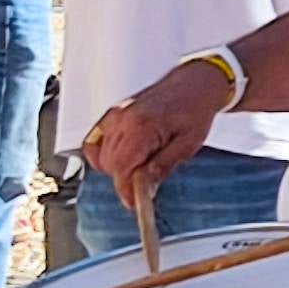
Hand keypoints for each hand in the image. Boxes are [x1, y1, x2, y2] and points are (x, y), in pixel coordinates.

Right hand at [86, 55, 239, 209]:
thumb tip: (145, 189)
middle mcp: (122, 119)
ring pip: (100, 156)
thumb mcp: (187, 144)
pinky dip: (102, 156)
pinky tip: (122, 159)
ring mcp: (114, 116)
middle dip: (125, 181)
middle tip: (144, 188)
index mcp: (141, 126)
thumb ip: (162, 166)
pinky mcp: (111, 115)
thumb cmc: (194, 110)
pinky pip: (94, 142)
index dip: (126, 189)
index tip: (134, 203)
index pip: (121, 167)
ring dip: (116, 169)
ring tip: (141, 167)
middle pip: (110, 164)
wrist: (193, 84)